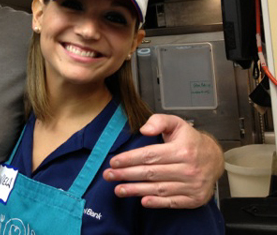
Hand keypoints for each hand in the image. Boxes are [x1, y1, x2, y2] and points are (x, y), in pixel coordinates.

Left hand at [102, 114, 223, 208]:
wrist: (214, 158)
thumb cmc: (190, 140)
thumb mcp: (176, 123)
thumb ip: (159, 121)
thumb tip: (144, 129)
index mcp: (182, 150)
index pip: (150, 155)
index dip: (130, 159)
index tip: (114, 161)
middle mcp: (188, 169)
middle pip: (151, 173)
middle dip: (126, 174)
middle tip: (109, 175)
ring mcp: (192, 185)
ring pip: (158, 189)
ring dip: (136, 190)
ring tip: (118, 189)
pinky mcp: (194, 198)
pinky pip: (172, 202)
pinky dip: (156, 203)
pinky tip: (142, 201)